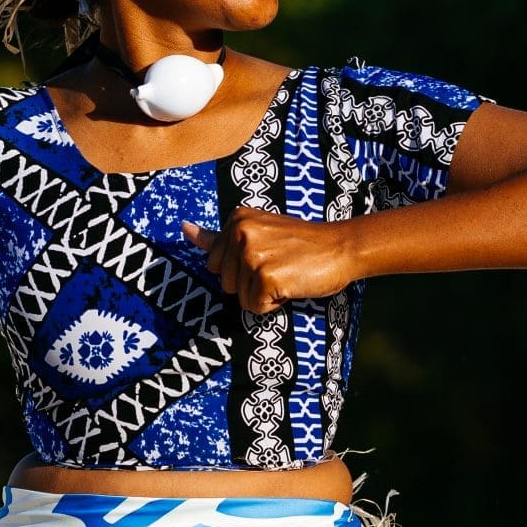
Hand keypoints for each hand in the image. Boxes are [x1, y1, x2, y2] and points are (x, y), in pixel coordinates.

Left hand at [181, 209, 358, 314]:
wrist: (342, 248)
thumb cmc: (303, 244)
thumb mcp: (259, 232)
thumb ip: (218, 236)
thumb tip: (184, 229)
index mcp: (237, 219)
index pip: (216, 264)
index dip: (243, 268)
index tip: (269, 254)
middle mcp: (241, 233)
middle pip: (225, 283)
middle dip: (251, 283)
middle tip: (281, 265)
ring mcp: (252, 254)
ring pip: (240, 298)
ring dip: (264, 294)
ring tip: (287, 274)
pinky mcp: (265, 276)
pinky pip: (255, 307)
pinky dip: (274, 303)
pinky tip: (291, 284)